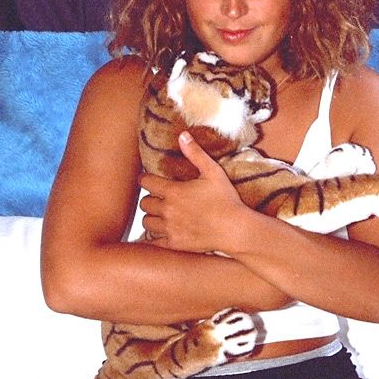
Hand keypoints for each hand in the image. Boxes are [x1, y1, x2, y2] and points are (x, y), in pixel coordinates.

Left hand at [139, 132, 248, 253]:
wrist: (234, 229)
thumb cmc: (226, 199)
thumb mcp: (213, 172)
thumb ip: (195, 153)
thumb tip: (182, 135)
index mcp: (174, 191)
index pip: (146, 182)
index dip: (144, 179)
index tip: (146, 179)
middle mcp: (167, 210)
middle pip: (144, 203)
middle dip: (149, 198)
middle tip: (156, 198)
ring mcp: (170, 228)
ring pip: (146, 222)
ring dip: (151, 217)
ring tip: (158, 215)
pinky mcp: (175, 244)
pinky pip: (154, 242)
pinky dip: (154, 238)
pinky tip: (160, 234)